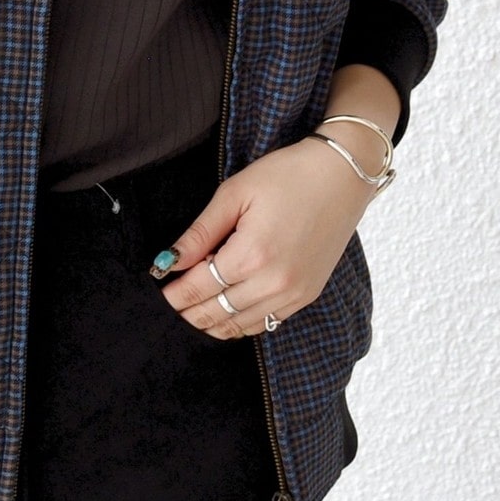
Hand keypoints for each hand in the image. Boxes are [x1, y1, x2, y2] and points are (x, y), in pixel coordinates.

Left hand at [158, 137, 376, 337]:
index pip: (199, 287)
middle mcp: (274, 283)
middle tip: (168, 308)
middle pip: (217, 312)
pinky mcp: (307, 295)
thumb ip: (200, 233)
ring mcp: (294, 293)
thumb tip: (168, 261)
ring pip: (241, 324)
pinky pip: (267, 323)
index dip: (174, 295)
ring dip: (212, 323)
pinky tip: (225, 312)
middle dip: (187, 313)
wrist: (343, 175)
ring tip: (190, 311)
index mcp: (252, 255)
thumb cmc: (288, 175)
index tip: (157, 296)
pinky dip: (241, 322)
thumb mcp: (234, 193)